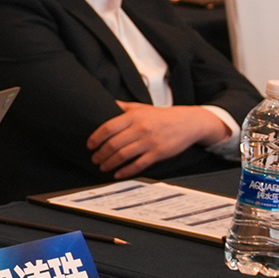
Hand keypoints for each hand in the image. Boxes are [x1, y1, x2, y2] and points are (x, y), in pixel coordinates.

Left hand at [90, 102, 226, 177]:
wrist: (188, 122)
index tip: (90, 145)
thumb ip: (122, 107)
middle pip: (114, 144)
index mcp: (134, 116)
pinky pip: (139, 164)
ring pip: (124, 155)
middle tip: (94, 159)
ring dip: (110, 163)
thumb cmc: (162, 116)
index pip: (108, 127)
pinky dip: (126, 171)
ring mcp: (150, 142)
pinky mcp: (158, 153)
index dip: (96, 137)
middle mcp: (140, 128)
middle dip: (101, 154)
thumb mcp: (141, 107)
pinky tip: (118, 174)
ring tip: (103, 166)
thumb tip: (105, 103)